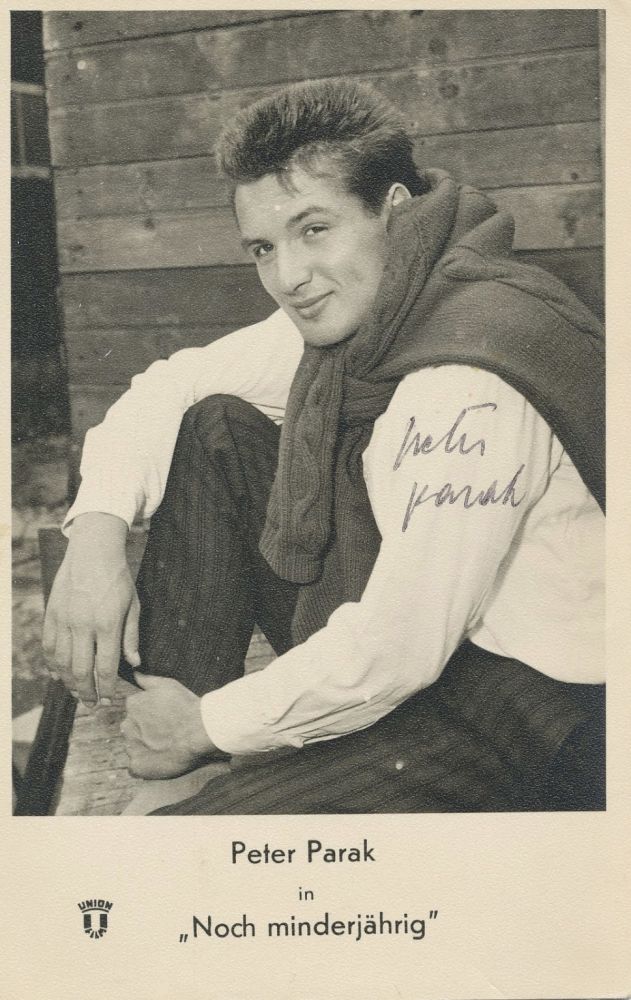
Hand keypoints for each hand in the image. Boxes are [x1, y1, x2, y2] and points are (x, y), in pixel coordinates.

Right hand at [42, 512, 139, 706]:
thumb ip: (131, 637)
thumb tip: (134, 663)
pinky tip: (58, 675)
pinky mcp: (52, 614)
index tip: (109, 700)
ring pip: (62, 663)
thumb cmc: (117, 579)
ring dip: (69, 682)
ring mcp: (64, 620)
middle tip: (92, 704)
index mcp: (107, 624)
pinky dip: (52, 665)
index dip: (107, 688)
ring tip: (77, 693)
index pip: (105, 667)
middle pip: (81, 671)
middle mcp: (83, 625)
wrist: (92, 551)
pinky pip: (49, 647)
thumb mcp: (133, 605)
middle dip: (86, 692)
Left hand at [121, 674, 223, 778]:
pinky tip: (161, 761)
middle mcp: (127, 725)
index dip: (150, 717)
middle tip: (166, 735)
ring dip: (146, 749)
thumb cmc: (186, 705)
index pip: (135, 712)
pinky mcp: (137, 766)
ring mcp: (131, 747)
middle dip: (145, 733)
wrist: (199, 730)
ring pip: (134, 748)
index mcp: (132, 705)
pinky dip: (146, 766)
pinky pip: (136, 768)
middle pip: (132, 730)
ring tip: (167, 748)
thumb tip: (134, 673)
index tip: (164, 720)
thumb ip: (146, 679)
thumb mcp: (167, 684)